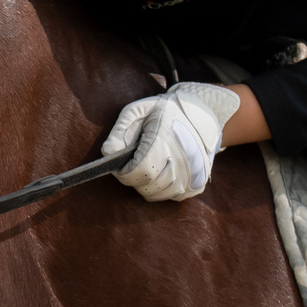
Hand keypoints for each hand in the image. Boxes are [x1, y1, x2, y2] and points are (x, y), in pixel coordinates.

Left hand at [102, 82, 242, 202]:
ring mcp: (192, 173)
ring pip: (160, 194)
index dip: (125, 173)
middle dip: (134, 179)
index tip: (121, 166)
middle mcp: (181, 159)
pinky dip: (164, 190)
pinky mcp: (198, 182)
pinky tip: (162, 175)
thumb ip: (120, 130)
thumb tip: (107, 152)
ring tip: (147, 169)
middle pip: (149, 186)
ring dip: (147, 186)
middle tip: (133, 165)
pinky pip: (174, 197)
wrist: (199, 114)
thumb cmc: (162, 112)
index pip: (140, 170)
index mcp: (164, 140)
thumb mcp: (137, 110)